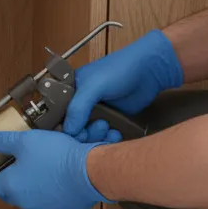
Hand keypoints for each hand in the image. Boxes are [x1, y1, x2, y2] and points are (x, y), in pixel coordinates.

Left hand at [0, 124, 119, 208]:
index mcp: (10, 185)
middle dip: (14, 181)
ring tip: (48, 168)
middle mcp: (24, 200)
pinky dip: (53, 191)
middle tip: (23, 166)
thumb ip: (4, 141)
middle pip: (11, 192)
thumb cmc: (58, 157)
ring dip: (36, 184)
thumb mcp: (25, 140)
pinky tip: (61, 177)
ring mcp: (43, 208)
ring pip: (32, 195)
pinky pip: (51, 200)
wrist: (91, 172)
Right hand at [62, 30, 183, 135]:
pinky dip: (107, 138)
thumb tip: (68, 131)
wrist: (150, 70)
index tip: (72, 135)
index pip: (57, 114)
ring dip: (95, 136)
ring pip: (87, 133)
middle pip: (71, 127)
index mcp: (69, 90)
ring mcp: (95, 111)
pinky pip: (102, 134)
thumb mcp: (93, 86)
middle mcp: (79, 102)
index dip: (62, 127)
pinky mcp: (110, 119)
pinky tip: (115, 133)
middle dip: (82, 133)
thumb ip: (77, 108)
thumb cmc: (119, 70)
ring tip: (106, 128)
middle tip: (94, 130)